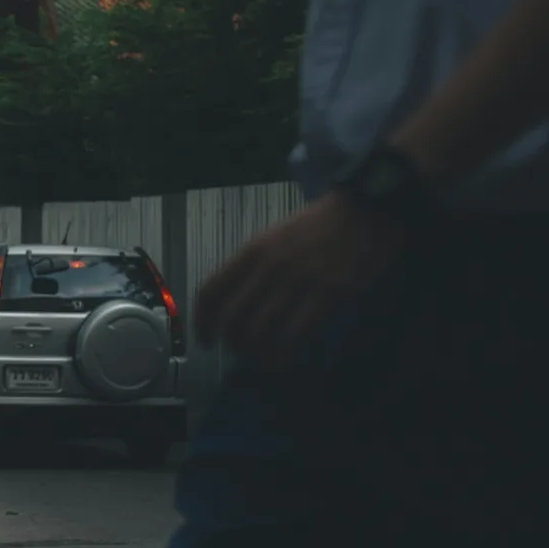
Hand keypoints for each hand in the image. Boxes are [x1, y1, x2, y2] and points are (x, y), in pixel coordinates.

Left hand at [195, 193, 403, 361]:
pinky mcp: (329, 294)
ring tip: (260, 359)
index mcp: (252, 249)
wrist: (366, 209)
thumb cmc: (318, 226)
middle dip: (230, 342)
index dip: (201, 321)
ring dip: (255, 353)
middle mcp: (270, 265)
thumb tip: (232, 304)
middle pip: (231, 318)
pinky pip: (295, 335)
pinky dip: (283, 354)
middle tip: (236, 351)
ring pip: (260, 331)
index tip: (204, 338)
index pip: (211, 291)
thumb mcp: (274, 237)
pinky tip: (284, 358)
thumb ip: (252, 267)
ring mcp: (300, 280)